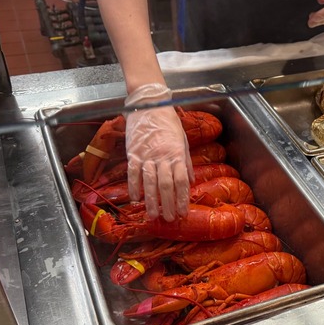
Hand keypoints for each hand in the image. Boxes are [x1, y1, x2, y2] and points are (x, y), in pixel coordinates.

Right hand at [125, 84, 193, 220]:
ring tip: (153, 216)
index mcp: (177, 154)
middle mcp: (163, 157)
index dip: (182, 198)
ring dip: (151, 201)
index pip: (181, 181)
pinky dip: (133, 187)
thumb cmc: (168, 122)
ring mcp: (147, 156)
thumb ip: (186, 162)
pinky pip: (133, 173)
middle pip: (166, 185)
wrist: (150, 105)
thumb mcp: (183, 140)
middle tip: (169, 219)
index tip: (183, 212)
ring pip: (150, 182)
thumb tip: (191, 181)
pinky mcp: (133, 153)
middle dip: (168, 204)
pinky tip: (135, 200)